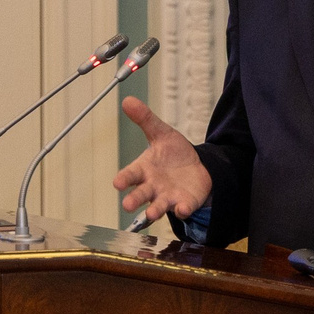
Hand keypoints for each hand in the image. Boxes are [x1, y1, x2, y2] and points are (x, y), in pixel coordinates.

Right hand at [114, 96, 212, 224]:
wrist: (196, 166)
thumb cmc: (172, 153)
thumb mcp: (161, 133)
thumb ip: (145, 119)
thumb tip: (128, 100)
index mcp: (144, 169)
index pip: (130, 175)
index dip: (123, 179)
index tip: (117, 183)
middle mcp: (152, 186)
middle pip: (140, 194)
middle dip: (134, 200)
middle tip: (127, 205)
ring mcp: (167, 196)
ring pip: (157, 206)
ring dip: (154, 210)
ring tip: (152, 214)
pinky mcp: (184, 202)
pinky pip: (181, 208)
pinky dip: (181, 209)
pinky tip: (181, 208)